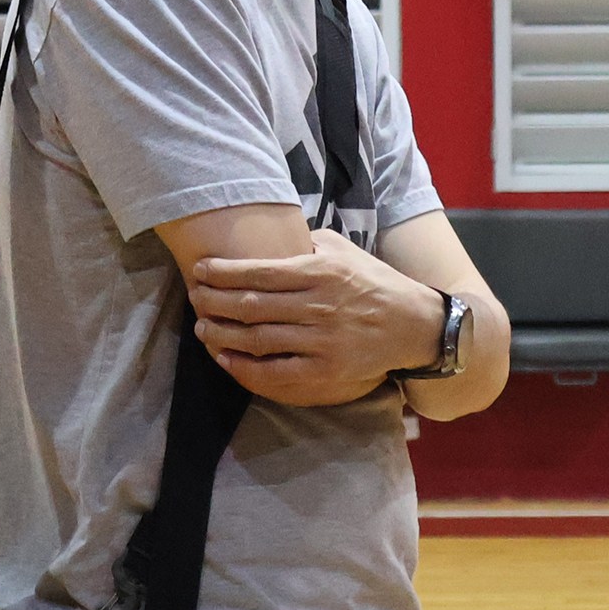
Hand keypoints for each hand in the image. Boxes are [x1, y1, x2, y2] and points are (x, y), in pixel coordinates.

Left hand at [189, 228, 438, 405]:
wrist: (414, 326)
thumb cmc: (374, 283)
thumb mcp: (345, 250)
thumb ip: (307, 242)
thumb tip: (268, 237)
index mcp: (322, 272)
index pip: (260, 271)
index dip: (223, 272)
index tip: (200, 270)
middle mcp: (320, 305)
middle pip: (251, 305)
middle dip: (213, 301)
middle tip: (194, 298)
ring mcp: (322, 341)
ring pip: (256, 339)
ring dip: (221, 333)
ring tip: (202, 327)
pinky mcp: (326, 371)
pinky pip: (274, 372)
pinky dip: (244, 367)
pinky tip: (226, 358)